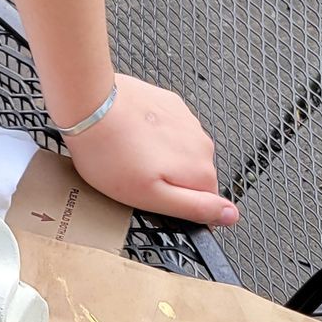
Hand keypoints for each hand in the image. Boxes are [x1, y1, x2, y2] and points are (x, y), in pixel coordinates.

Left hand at [58, 73, 237, 229]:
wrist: (91, 104)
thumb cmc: (111, 153)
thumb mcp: (152, 196)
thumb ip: (195, 208)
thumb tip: (230, 216)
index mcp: (200, 170)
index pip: (205, 202)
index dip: (177, 206)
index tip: (152, 200)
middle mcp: (201, 143)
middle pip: (191, 176)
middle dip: (166, 181)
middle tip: (134, 178)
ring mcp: (187, 121)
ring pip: (179, 152)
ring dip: (159, 157)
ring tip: (128, 155)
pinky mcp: (170, 104)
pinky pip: (168, 130)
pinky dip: (152, 136)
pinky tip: (130, 136)